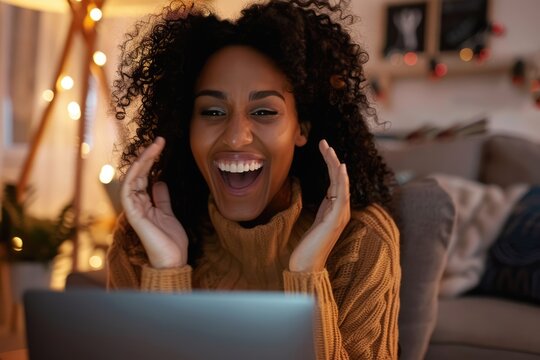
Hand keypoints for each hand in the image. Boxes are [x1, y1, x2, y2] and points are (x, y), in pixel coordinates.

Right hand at [121, 136, 187, 267]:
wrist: (173, 259)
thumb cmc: (170, 240)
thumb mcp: (168, 213)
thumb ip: (161, 198)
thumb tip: (159, 181)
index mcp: (143, 204)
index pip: (143, 177)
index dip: (150, 161)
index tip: (160, 146)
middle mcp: (136, 205)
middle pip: (137, 175)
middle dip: (147, 156)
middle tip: (159, 140)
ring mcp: (133, 209)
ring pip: (132, 179)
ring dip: (142, 161)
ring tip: (155, 147)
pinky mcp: (134, 215)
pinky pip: (129, 192)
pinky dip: (134, 176)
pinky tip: (144, 164)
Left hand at [289, 139, 349, 271]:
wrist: (307, 264)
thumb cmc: (308, 245)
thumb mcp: (314, 221)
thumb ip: (322, 209)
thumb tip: (324, 197)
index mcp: (335, 209)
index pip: (335, 181)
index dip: (331, 164)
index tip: (323, 148)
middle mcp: (341, 211)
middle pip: (339, 179)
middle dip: (332, 159)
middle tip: (323, 142)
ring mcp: (340, 215)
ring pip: (341, 184)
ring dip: (336, 165)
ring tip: (329, 149)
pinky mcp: (335, 220)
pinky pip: (342, 196)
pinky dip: (342, 181)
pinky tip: (340, 168)